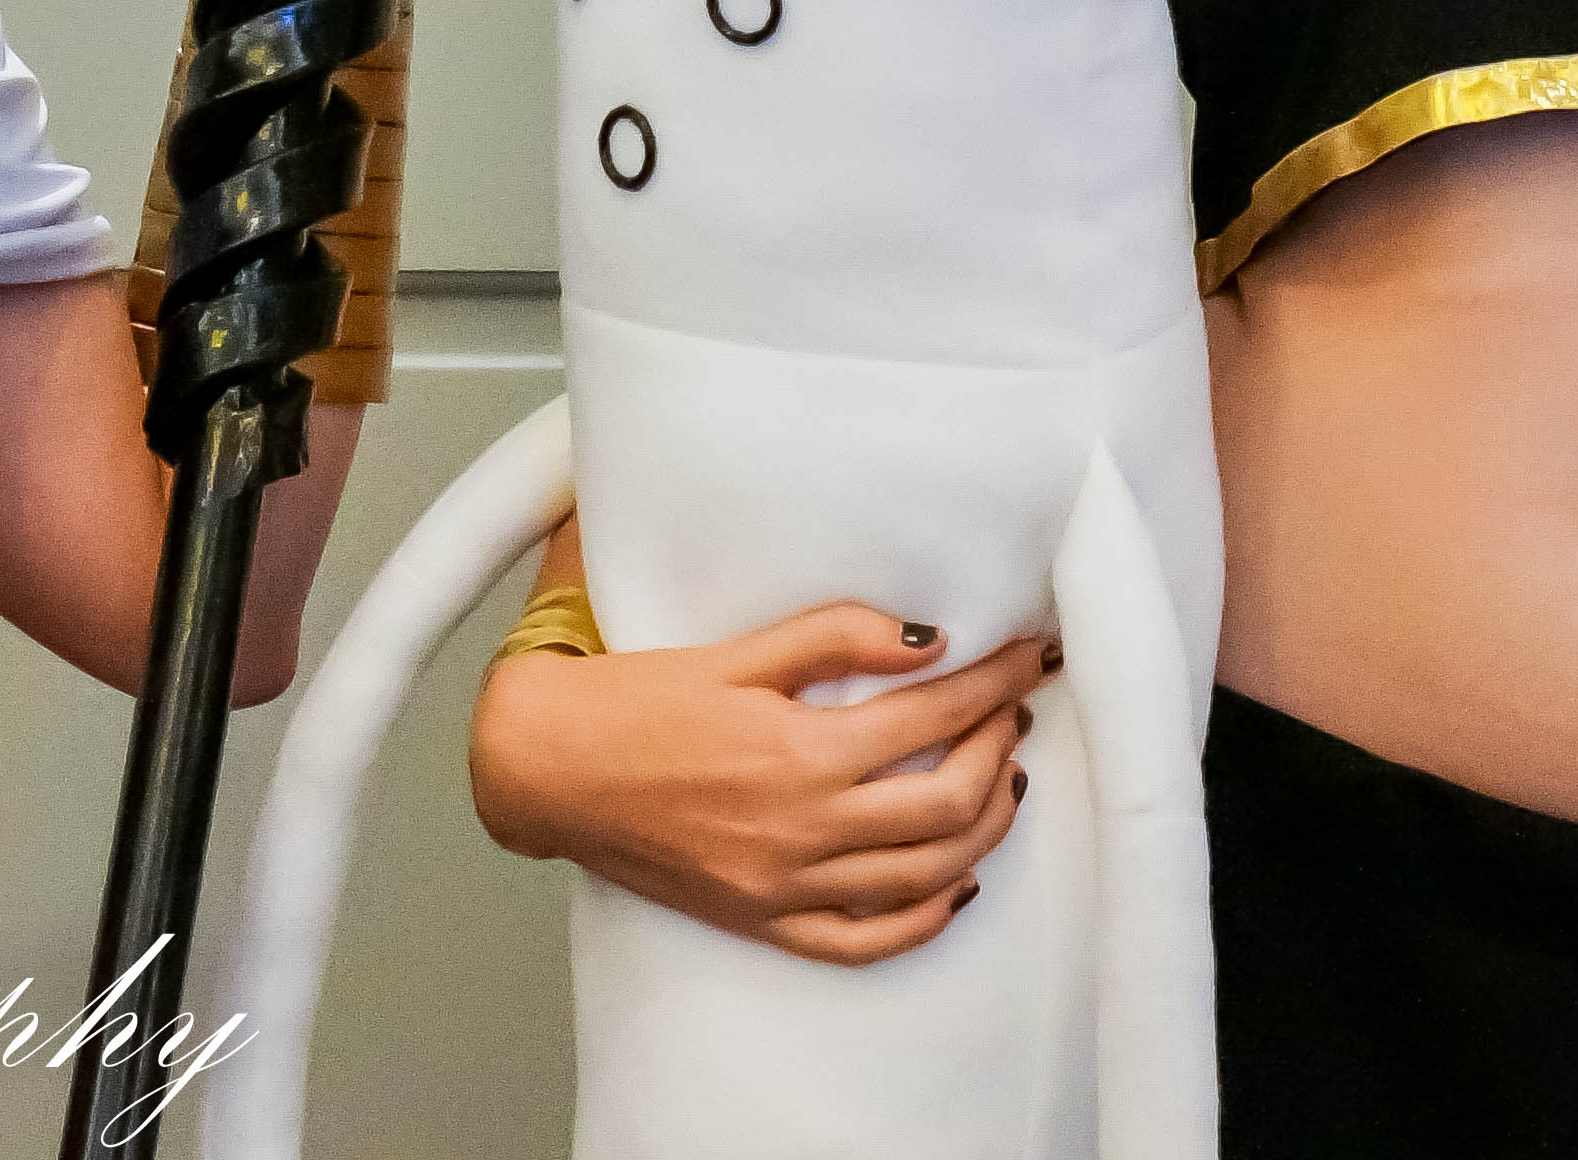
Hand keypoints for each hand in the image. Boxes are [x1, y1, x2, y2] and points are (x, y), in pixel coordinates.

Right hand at [470, 602, 1051, 965]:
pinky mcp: (765, 920)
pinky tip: (956, 882)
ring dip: (983, 824)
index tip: (1029, 655)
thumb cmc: (632, 701)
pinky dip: (927, 917)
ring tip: (1002, 777)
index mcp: (799, 751)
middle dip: (999, 748)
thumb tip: (931, 639)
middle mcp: (803, 828)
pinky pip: (867, 940)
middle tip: (1015, 707)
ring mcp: (787, 886)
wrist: (548, 768)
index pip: (933, 716)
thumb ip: (836, 638)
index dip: (994, 682)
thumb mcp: (735, 651)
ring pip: (927, 874)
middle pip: (949, 802)